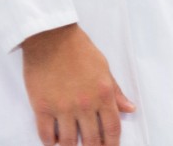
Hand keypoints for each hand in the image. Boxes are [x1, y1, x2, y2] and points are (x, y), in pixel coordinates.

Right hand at [22, 23, 135, 144]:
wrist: (51, 37)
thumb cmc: (79, 49)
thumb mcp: (104, 68)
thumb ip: (116, 92)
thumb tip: (130, 109)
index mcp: (103, 93)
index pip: (112, 128)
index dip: (112, 144)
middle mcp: (85, 104)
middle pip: (92, 140)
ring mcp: (63, 108)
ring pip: (68, 142)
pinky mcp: (42, 107)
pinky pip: (46, 135)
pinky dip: (51, 143)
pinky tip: (55, 142)